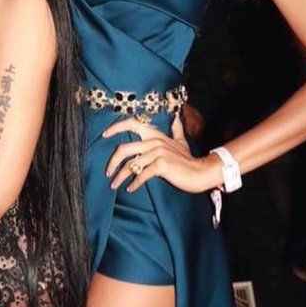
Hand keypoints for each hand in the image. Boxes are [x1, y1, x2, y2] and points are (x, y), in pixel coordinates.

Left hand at [102, 113, 219, 193]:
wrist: (200, 172)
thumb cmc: (188, 159)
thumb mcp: (181, 141)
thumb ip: (176, 129)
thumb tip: (176, 118)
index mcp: (156, 135)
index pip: (132, 124)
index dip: (116, 127)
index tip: (105, 135)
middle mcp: (155, 142)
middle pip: (124, 149)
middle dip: (112, 162)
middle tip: (108, 173)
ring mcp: (158, 153)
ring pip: (131, 165)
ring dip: (120, 177)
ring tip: (115, 185)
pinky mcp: (161, 165)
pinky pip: (141, 175)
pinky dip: (134, 183)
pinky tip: (130, 188)